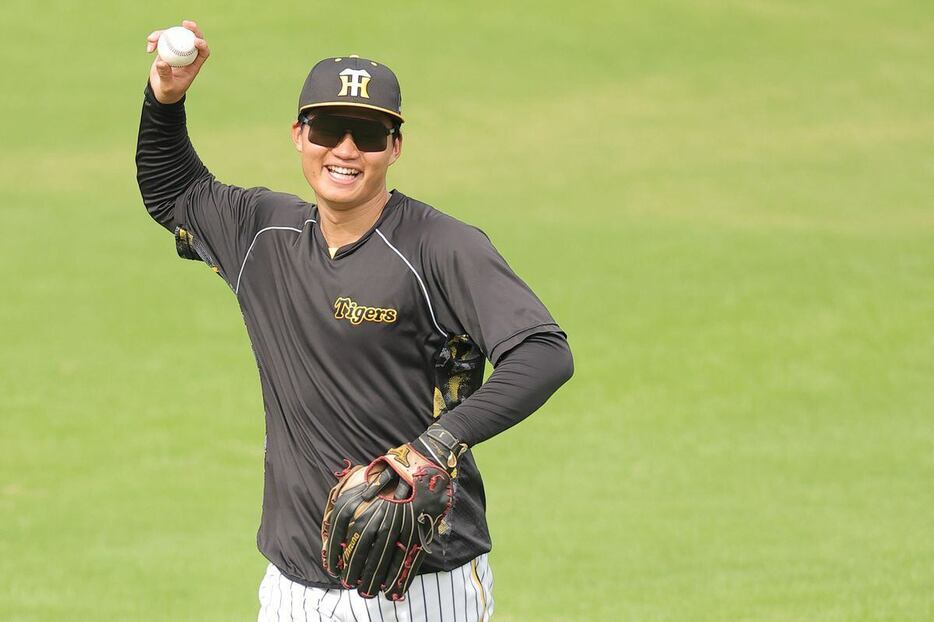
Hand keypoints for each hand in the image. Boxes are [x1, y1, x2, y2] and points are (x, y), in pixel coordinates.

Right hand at [145, 20, 210, 103]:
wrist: (159, 91)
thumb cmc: (168, 92)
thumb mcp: (168, 86)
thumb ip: (166, 75)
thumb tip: (162, 62)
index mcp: (194, 65)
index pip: (203, 52)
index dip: (203, 45)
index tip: (196, 42)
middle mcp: (187, 56)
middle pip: (193, 38)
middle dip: (192, 29)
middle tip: (185, 23)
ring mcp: (177, 51)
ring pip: (176, 35)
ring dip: (164, 33)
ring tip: (152, 39)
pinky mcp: (166, 49)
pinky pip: (163, 39)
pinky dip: (155, 40)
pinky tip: (149, 49)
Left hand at [320, 425, 467, 600]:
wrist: (430, 460)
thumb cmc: (400, 466)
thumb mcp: (375, 474)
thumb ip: (361, 493)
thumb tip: (347, 510)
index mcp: (369, 503)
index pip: (346, 534)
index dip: (336, 554)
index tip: (332, 569)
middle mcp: (383, 517)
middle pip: (364, 551)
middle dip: (355, 571)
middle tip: (349, 585)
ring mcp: (402, 526)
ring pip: (384, 558)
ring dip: (375, 579)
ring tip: (368, 592)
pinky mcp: (420, 531)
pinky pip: (407, 559)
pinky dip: (398, 577)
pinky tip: (392, 590)